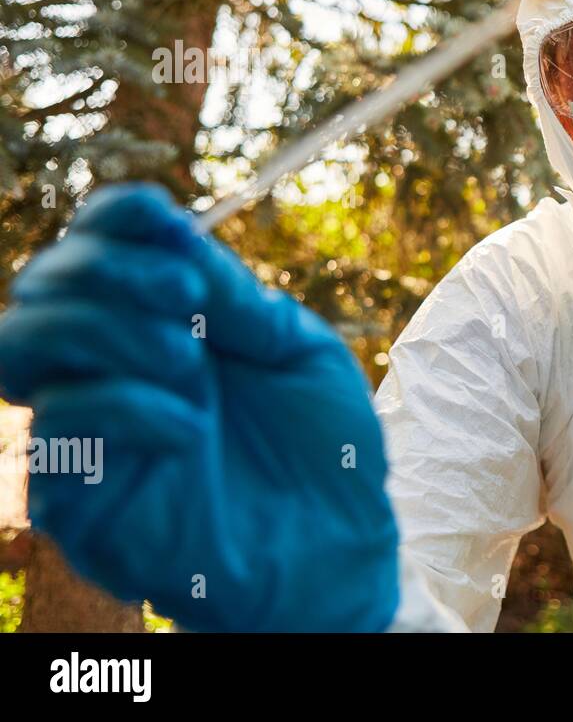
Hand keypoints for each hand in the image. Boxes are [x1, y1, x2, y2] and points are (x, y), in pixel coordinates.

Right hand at [0, 184, 397, 630]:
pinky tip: (190, 425)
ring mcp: (93, 431)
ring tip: (187, 355)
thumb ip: (240, 302)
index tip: (161, 217)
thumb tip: (179, 241)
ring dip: (102, 327)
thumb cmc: (327, 453)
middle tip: (187, 293)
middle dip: (107, 268)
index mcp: (168, 323)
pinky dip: (125, 407)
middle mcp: (115, 368)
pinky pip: (59, 431)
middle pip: (46, 284)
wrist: (342, 553)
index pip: (101, 249)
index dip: (115, 219)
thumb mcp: (301, 356)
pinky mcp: (81, 498)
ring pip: (21, 344)